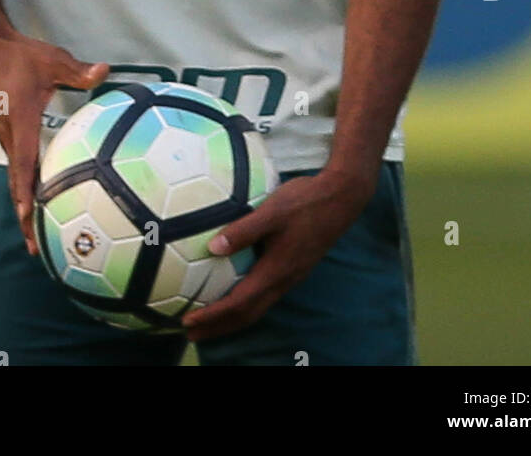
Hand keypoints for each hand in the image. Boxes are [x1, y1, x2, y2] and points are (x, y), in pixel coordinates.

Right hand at [0, 34, 108, 254]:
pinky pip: (18, 169)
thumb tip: (105, 71)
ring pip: (16, 180)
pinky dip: (25, 191)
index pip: (22, 164)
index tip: (29, 218)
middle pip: (16, 185)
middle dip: (25, 218)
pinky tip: (40, 201)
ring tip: (37, 238)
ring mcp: (7, 137)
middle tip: (37, 250)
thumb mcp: (52, 60)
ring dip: (24, 208)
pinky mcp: (9, 135)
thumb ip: (78, 70)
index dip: (26, 193)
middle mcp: (10, 136)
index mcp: (20, 123)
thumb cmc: (19, 57)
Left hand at [181, 167, 375, 342]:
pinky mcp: (294, 268)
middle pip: (247, 314)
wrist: (341, 198)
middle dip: (218, 326)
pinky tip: (235, 292)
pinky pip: (265, 295)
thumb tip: (212, 247)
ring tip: (208, 321)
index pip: (239, 303)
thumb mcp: (272, 210)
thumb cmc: (305, 201)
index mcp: (277, 270)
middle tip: (190, 333)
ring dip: (231, 318)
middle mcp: (284, 280)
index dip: (213, 316)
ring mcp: (291, 276)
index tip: (188, 321)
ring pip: (257, 307)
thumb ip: (243, 229)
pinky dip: (245, 303)